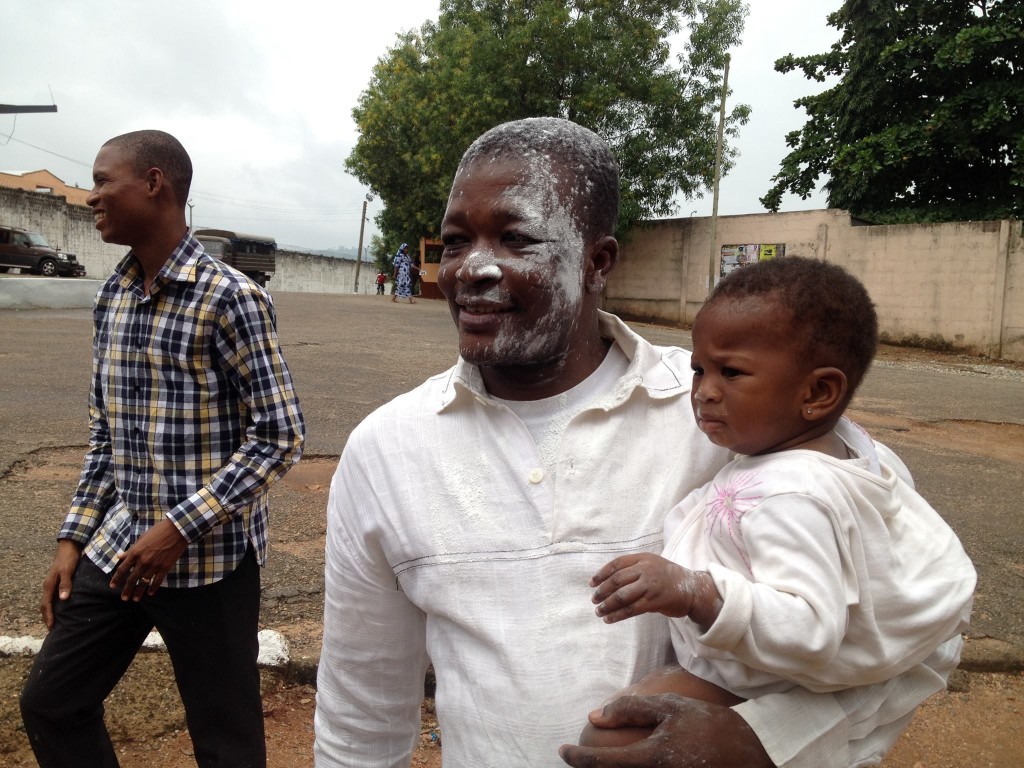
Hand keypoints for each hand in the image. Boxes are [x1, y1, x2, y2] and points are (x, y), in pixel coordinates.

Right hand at [40, 540, 81, 629]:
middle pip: (45, 605)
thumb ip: (65, 584)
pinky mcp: (57, 582)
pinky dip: (54, 605)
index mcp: (49, 585)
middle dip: (47, 617)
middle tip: (51, 629)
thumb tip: (63, 599)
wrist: (69, 547)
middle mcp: (48, 586)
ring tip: (54, 622)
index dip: (48, 616)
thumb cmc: (68, 559)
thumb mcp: (67, 570)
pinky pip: (52, 597)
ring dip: (49, 612)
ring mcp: (52, 584)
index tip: (51, 627)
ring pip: (48, 601)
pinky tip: (60, 608)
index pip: (46, 604)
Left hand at [109, 517, 187, 600]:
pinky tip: (150, 593)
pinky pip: (157, 581)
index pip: (122, 569)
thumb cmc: (158, 531)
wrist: (176, 531)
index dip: (116, 578)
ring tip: (135, 599)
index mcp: (135, 553)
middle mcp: (142, 561)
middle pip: (131, 579)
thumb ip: (131, 550)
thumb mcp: (141, 539)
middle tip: (123, 598)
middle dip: (126, 590)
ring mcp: (154, 565)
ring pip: (143, 582)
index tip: (112, 586)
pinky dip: (153, 588)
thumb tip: (120, 556)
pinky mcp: (164, 568)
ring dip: (138, 592)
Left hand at [559, 694, 772, 767]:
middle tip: (576, 757)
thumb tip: (594, 716)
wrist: (749, 754)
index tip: (562, 749)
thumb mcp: (669, 707)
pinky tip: (624, 763)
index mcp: (651, 758)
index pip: (601, 763)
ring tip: (599, 760)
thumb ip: (630, 709)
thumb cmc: (707, 724)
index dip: (577, 757)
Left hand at [590, 553, 699, 622]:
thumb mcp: (652, 565)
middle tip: (594, 600)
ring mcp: (650, 585)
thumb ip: (634, 569)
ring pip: (621, 596)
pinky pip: (631, 609)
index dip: (602, 574)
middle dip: (602, 591)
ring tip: (599, 611)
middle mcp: (645, 569)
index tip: (592, 583)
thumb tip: (610, 582)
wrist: (693, 589)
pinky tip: (609, 619)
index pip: (617, 564)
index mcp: (643, 558)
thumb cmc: (669, 578)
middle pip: (616, 580)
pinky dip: (617, 615)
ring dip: (607, 605)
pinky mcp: (654, 601)